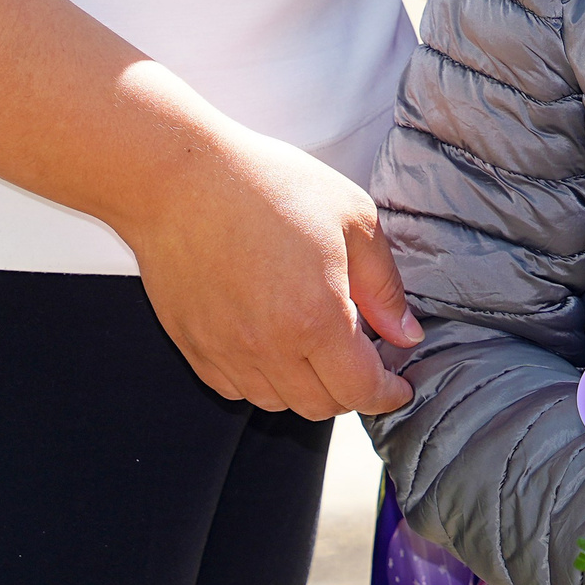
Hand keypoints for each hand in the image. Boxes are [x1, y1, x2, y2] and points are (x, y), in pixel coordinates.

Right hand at [120, 118, 422, 420]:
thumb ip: (383, 286)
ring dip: (306, 387)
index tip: (399, 387)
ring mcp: (225, 352)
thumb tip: (404, 333)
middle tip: (363, 358)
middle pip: (320, 405)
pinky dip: (262, 379)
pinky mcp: (194, 347)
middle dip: (351, 391)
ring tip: (316, 345)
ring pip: (277, 402)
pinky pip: (235, 387)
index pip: (359, 389)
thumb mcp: (352, 218)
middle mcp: (269, 348)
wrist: (181, 179)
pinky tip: (273, 341)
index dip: (387, 394)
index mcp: (315, 318)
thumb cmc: (267, 186)